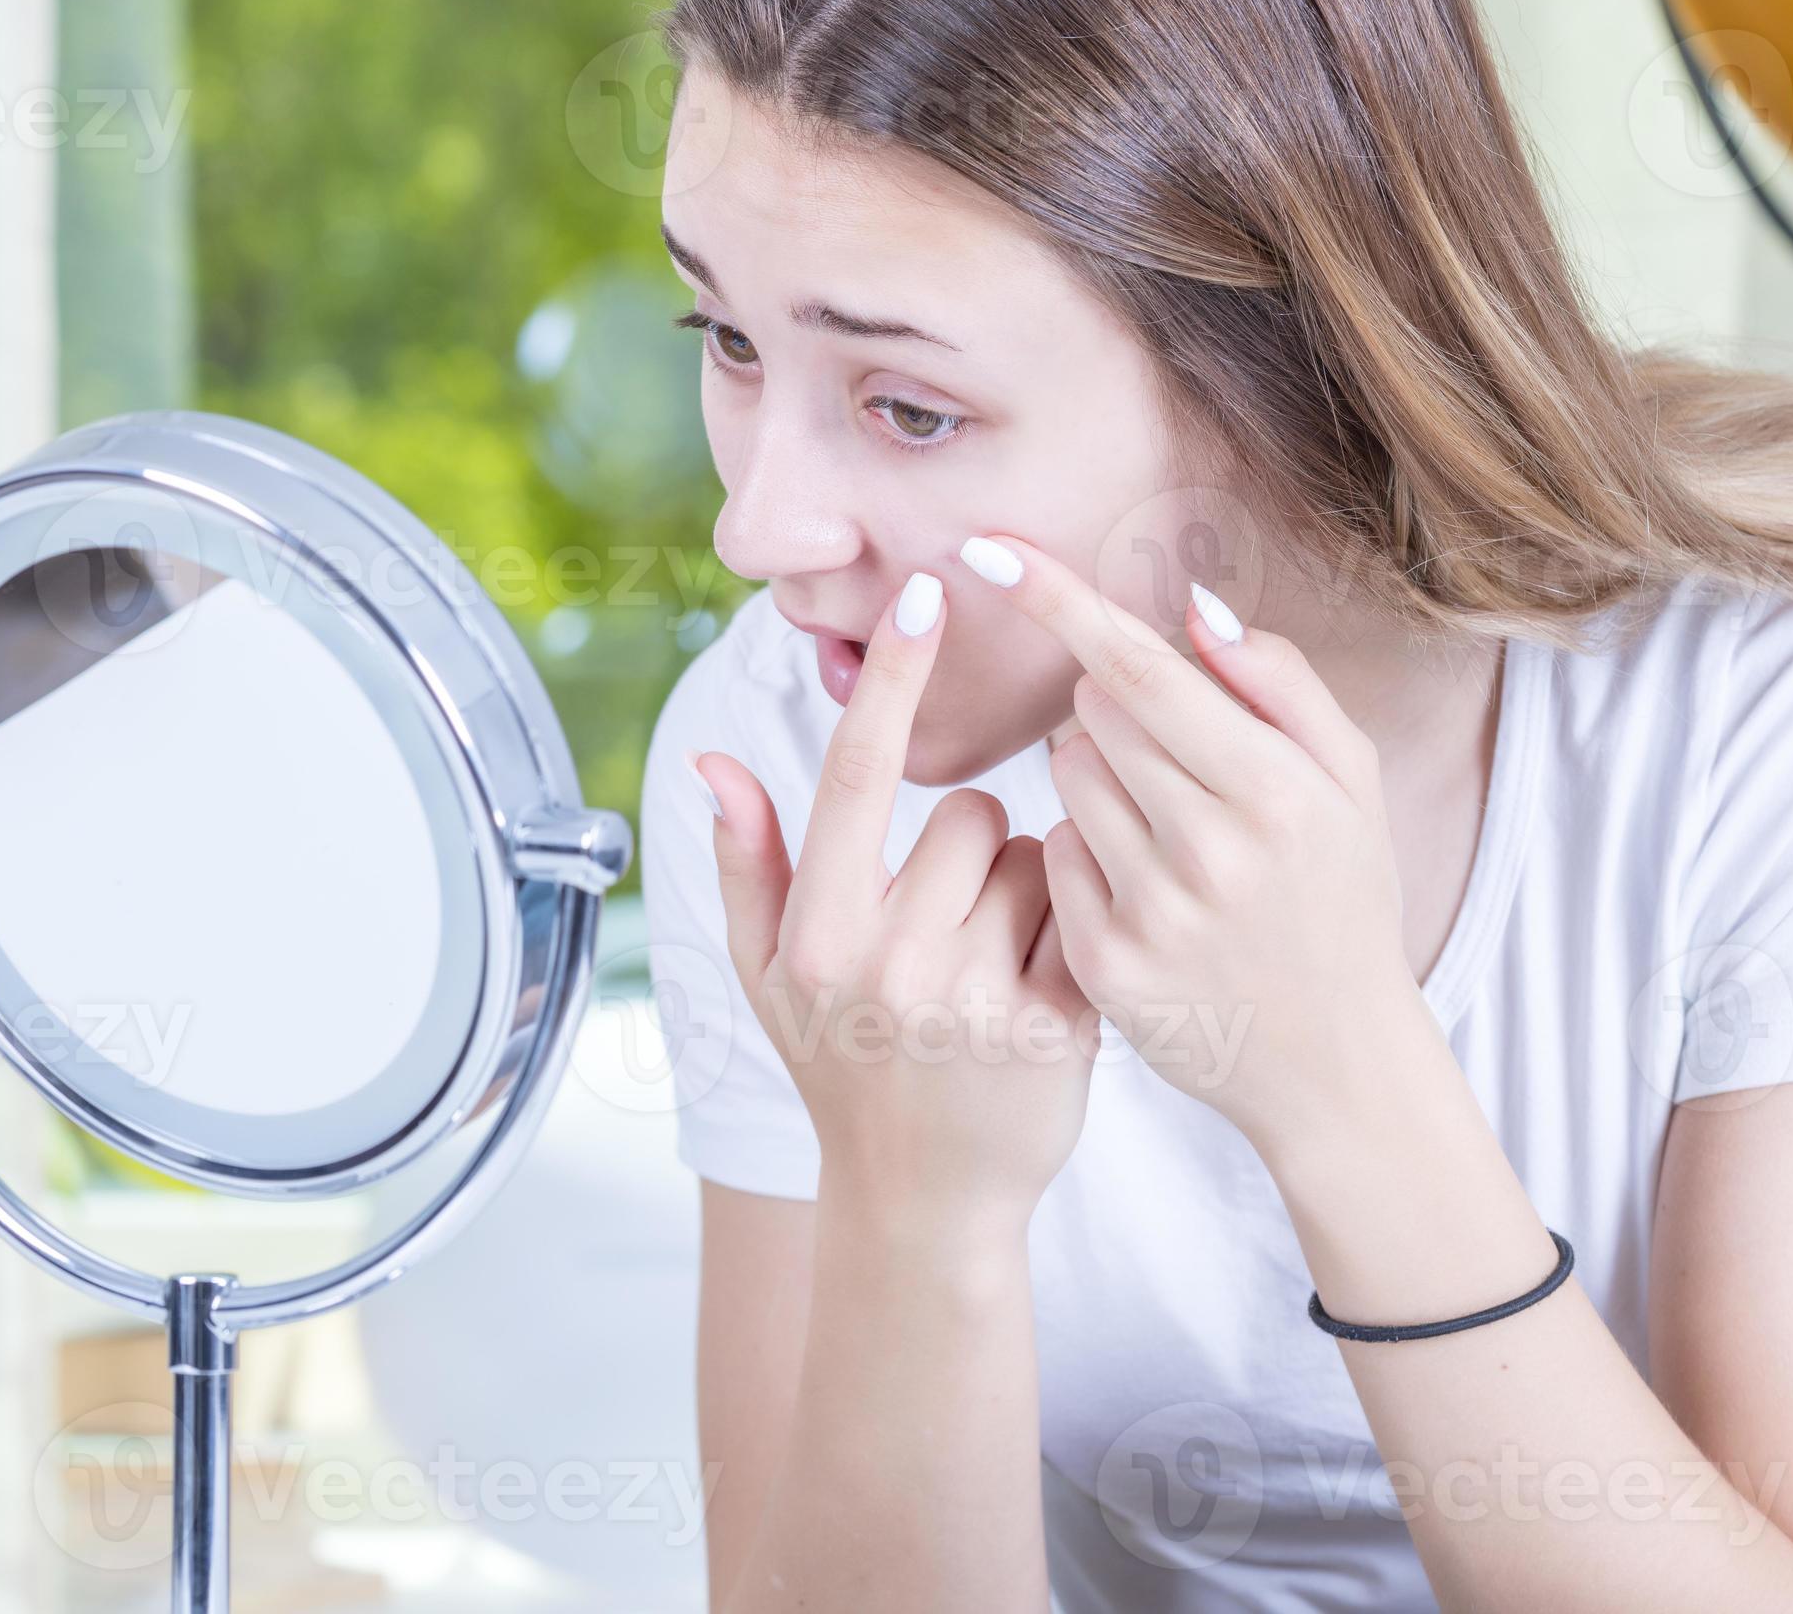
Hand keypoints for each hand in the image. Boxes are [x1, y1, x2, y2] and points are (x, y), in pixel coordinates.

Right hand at [699, 574, 1101, 1230]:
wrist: (922, 1202)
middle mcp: (889, 962)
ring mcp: (973, 999)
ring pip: (1036, 860)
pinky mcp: (1054, 1029)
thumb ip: (745, 863)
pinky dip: (1067, 936)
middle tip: (955, 924)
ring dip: (1026, 890)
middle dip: (976, 848)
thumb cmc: (842, 1066)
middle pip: (972, 814)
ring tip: (993, 963)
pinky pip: (1081, 914)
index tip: (924, 590)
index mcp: (817, 935)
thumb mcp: (768, 976)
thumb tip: (711, 759)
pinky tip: (1036, 993)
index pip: (858, 774)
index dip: (892, 677)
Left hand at [957, 534, 1411, 1149]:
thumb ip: (1279, 684)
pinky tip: (1144, 891)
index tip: (989, 548)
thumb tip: (1192, 610)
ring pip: (1065, 779)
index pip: (1140, 671)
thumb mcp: (1351, 782)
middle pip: (1093, 714)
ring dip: (1098, 778)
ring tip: (1166, 831)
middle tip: (1175, 760)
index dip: (1059, 602)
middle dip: (1117, 710)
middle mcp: (1210, 853)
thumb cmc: (1341, 897)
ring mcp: (1152, 915)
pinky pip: (1052, 857)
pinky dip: (1084, 855)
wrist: (1337, 1064)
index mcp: (1276, 793)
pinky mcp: (1104, 966)